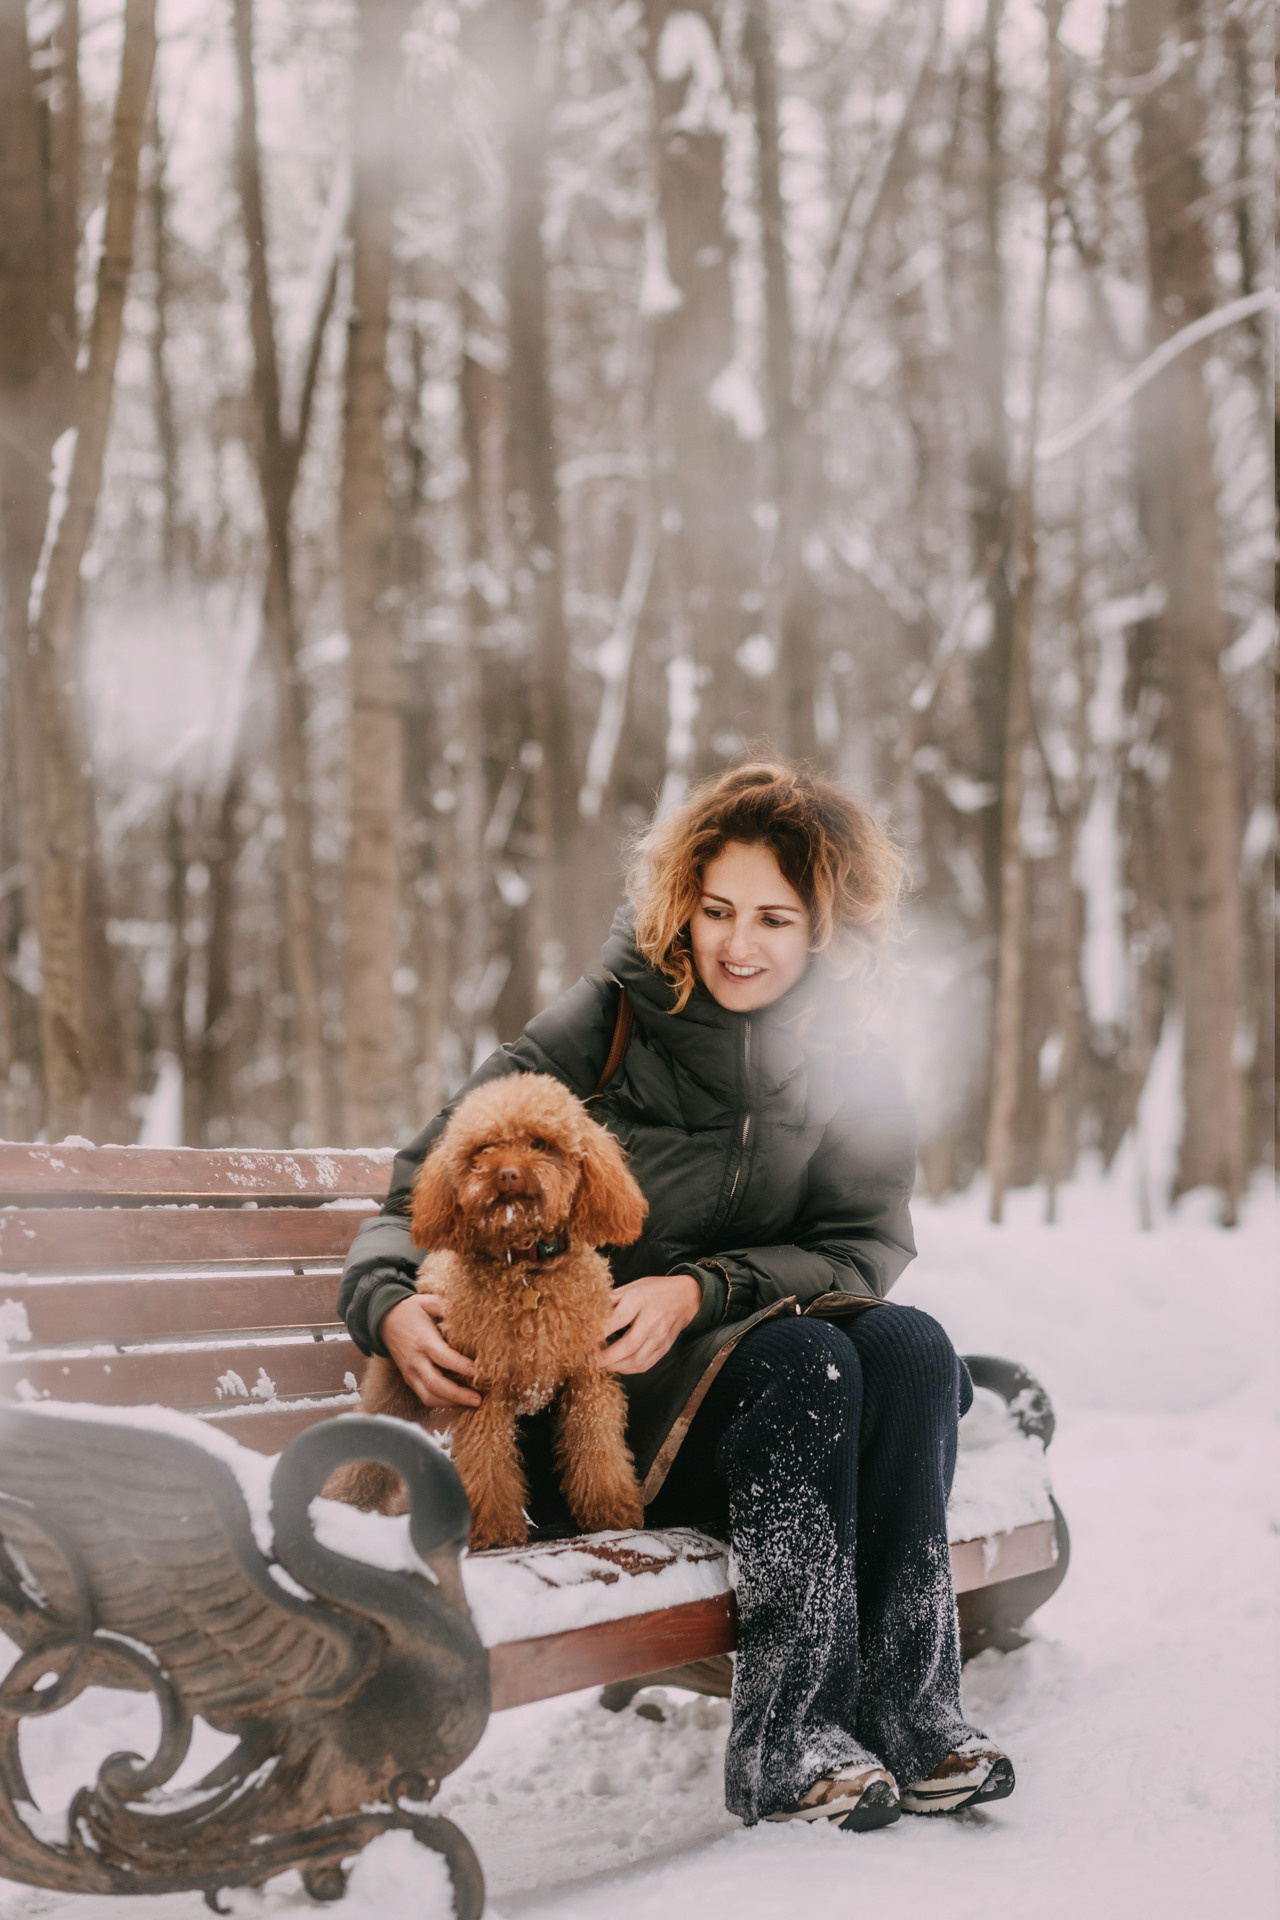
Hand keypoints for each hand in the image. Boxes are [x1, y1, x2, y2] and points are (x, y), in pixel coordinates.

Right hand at [380, 1292, 482, 1408]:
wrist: (385, 1320)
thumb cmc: (411, 1310)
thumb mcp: (428, 1302)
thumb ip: (447, 1306)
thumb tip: (471, 1309)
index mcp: (423, 1340)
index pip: (442, 1357)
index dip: (460, 1366)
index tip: (478, 1371)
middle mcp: (415, 1360)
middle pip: (435, 1384)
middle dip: (457, 1395)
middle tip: (478, 1399)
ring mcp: (410, 1373)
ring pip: (429, 1396)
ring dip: (451, 1403)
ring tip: (472, 1403)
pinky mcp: (410, 1380)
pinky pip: (425, 1397)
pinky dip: (442, 1403)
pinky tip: (459, 1401)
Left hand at [597, 1274, 701, 1375]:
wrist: (684, 1297)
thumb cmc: (653, 1291)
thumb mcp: (631, 1287)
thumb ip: (610, 1301)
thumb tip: (587, 1313)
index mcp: (639, 1300)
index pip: (617, 1319)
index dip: (599, 1333)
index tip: (583, 1341)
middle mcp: (652, 1320)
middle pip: (628, 1345)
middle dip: (605, 1358)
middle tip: (588, 1362)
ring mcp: (660, 1336)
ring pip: (636, 1360)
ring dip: (615, 1367)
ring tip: (599, 1367)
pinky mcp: (664, 1348)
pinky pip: (644, 1364)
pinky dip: (628, 1369)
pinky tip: (616, 1366)